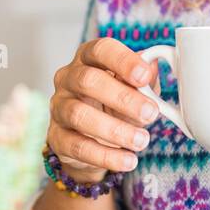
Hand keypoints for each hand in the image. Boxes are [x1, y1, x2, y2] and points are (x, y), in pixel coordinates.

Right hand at [48, 37, 160, 183]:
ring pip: (79, 115)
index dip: (123, 60)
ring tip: (141, 141)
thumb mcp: (133, 90)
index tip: (144, 76)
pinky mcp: (57, 137)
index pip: (100, 49)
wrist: (92, 141)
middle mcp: (68, 78)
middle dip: (123, 98)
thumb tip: (153, 67)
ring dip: (115, 130)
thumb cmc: (114, 105)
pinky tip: (127, 160)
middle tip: (150, 113)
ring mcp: (59, 108)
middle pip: (88, 81)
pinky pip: (78, 146)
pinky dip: (106, 156)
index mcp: (88, 58)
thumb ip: (144, 80)